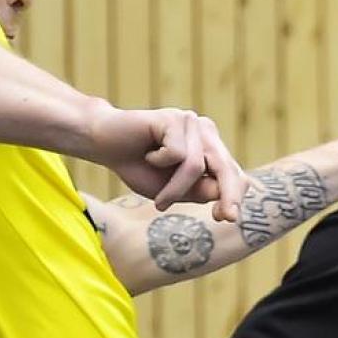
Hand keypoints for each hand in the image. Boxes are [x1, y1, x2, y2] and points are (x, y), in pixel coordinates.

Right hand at [85, 105, 251, 221]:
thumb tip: (226, 196)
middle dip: (227, 195)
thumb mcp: (174, 190)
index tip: (228, 218)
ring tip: (159, 199)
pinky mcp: (173, 118)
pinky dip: (159, 162)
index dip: (234, 195)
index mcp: (210, 148)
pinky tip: (147, 155)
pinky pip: (176, 153)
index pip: (233, 173)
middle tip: (226, 218)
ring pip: (195, 166)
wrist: (104, 144)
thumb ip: (200, 191)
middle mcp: (205, 132)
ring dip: (175, 189)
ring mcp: (190, 123)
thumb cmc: (139, 168)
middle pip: (226, 168)